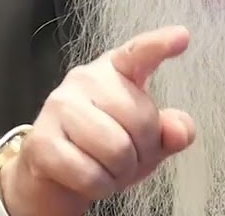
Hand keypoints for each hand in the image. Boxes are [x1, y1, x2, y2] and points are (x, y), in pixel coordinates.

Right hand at [0, 25, 195, 215]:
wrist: (53, 173)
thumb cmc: (106, 145)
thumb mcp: (146, 138)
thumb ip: (170, 130)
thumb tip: (180, 130)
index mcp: (116, 69)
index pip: (139, 53)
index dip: (159, 46)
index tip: (182, 37)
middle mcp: (85, 79)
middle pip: (140, 119)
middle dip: (144, 151)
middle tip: (130, 158)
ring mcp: (60, 106)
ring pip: (116, 149)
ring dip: (121, 172)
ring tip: (110, 169)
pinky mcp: (42, 140)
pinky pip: (89, 174)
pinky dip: (99, 186)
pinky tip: (91, 178)